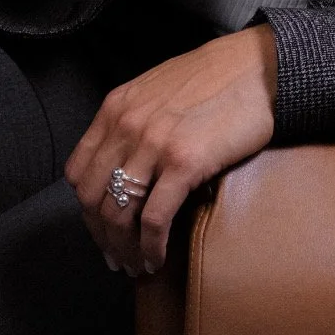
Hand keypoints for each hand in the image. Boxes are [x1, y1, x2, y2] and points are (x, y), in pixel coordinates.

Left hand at [64, 23, 277, 275]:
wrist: (256, 68)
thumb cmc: (214, 80)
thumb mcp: (156, 92)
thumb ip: (134, 121)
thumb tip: (126, 161)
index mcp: (115, 109)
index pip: (78, 172)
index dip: (86, 209)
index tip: (100, 229)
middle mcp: (125, 126)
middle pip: (92, 198)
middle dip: (101, 237)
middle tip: (115, 258)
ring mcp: (152, 145)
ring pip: (118, 214)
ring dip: (123, 250)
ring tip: (136, 266)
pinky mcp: (183, 163)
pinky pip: (154, 219)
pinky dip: (150, 247)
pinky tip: (156, 259)